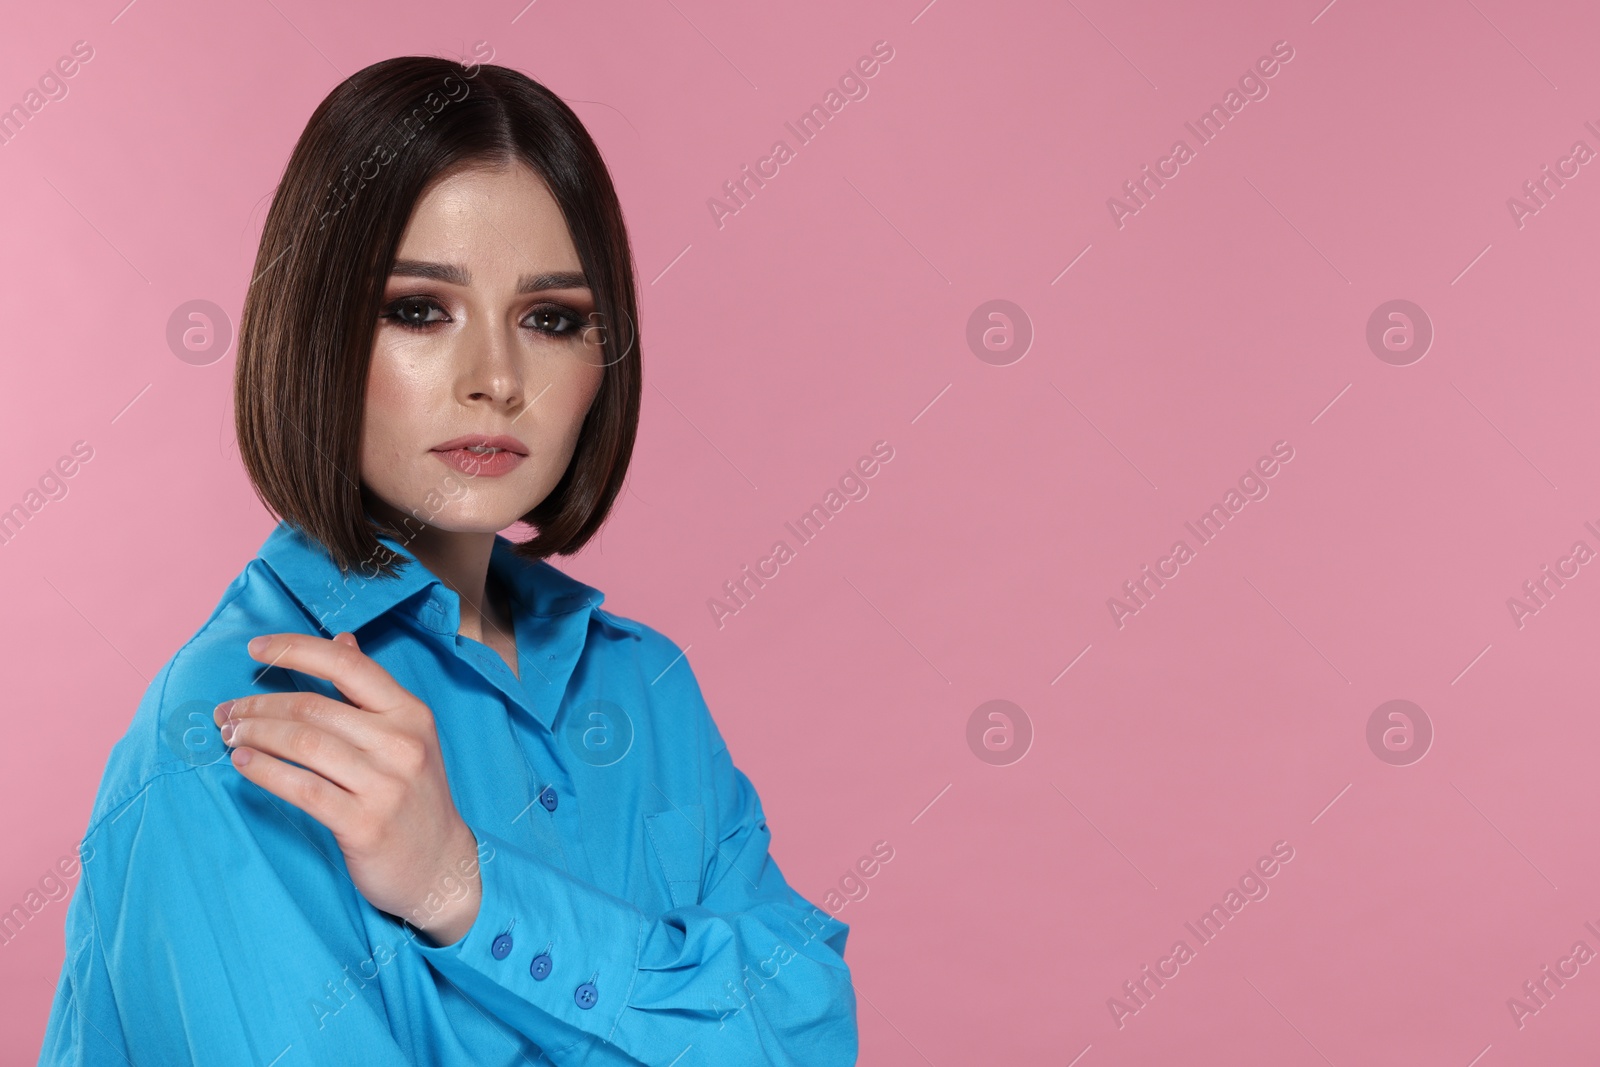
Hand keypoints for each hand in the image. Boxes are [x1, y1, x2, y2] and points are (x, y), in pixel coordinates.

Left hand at [214, 631, 482, 945]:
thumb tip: (342, 640)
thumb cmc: (415, 797)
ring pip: (304, 743)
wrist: (443, 866)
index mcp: (411, 713)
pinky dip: (264, 771)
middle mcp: (401, 743)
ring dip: (255, 735)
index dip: (296, 649)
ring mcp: (385, 784)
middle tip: (225, 711)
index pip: (347, 665)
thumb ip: (371, 691)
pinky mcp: (364, 824)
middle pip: (314, 707)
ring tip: (230, 736)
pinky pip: (302, 788)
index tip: (256, 647)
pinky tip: (243, 764)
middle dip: (259, 705)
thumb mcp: (407, 736)